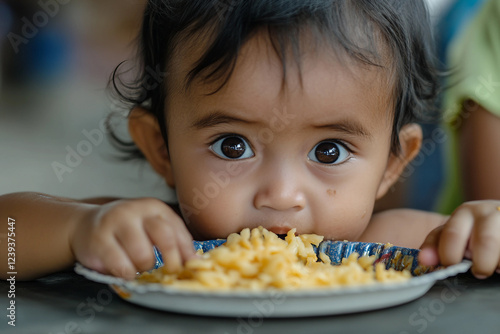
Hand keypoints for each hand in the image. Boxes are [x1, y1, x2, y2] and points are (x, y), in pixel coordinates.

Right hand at [70, 198, 195, 279]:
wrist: (84, 225)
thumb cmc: (125, 230)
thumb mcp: (149, 226)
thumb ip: (171, 238)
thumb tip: (195, 260)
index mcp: (153, 207)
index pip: (177, 229)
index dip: (187, 251)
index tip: (191, 266)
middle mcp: (136, 210)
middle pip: (164, 237)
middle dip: (172, 260)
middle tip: (170, 272)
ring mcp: (116, 222)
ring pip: (143, 254)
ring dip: (144, 267)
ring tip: (139, 266)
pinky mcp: (99, 239)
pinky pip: (121, 265)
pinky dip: (127, 274)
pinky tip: (125, 271)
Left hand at [419, 200, 499, 278]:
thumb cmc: (473, 230)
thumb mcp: (452, 233)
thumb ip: (435, 246)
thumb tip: (424, 261)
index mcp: (464, 213)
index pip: (453, 235)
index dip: (449, 256)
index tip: (451, 266)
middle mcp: (488, 213)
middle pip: (487, 242)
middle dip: (482, 264)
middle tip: (479, 271)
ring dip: (498, 264)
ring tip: (496, 267)